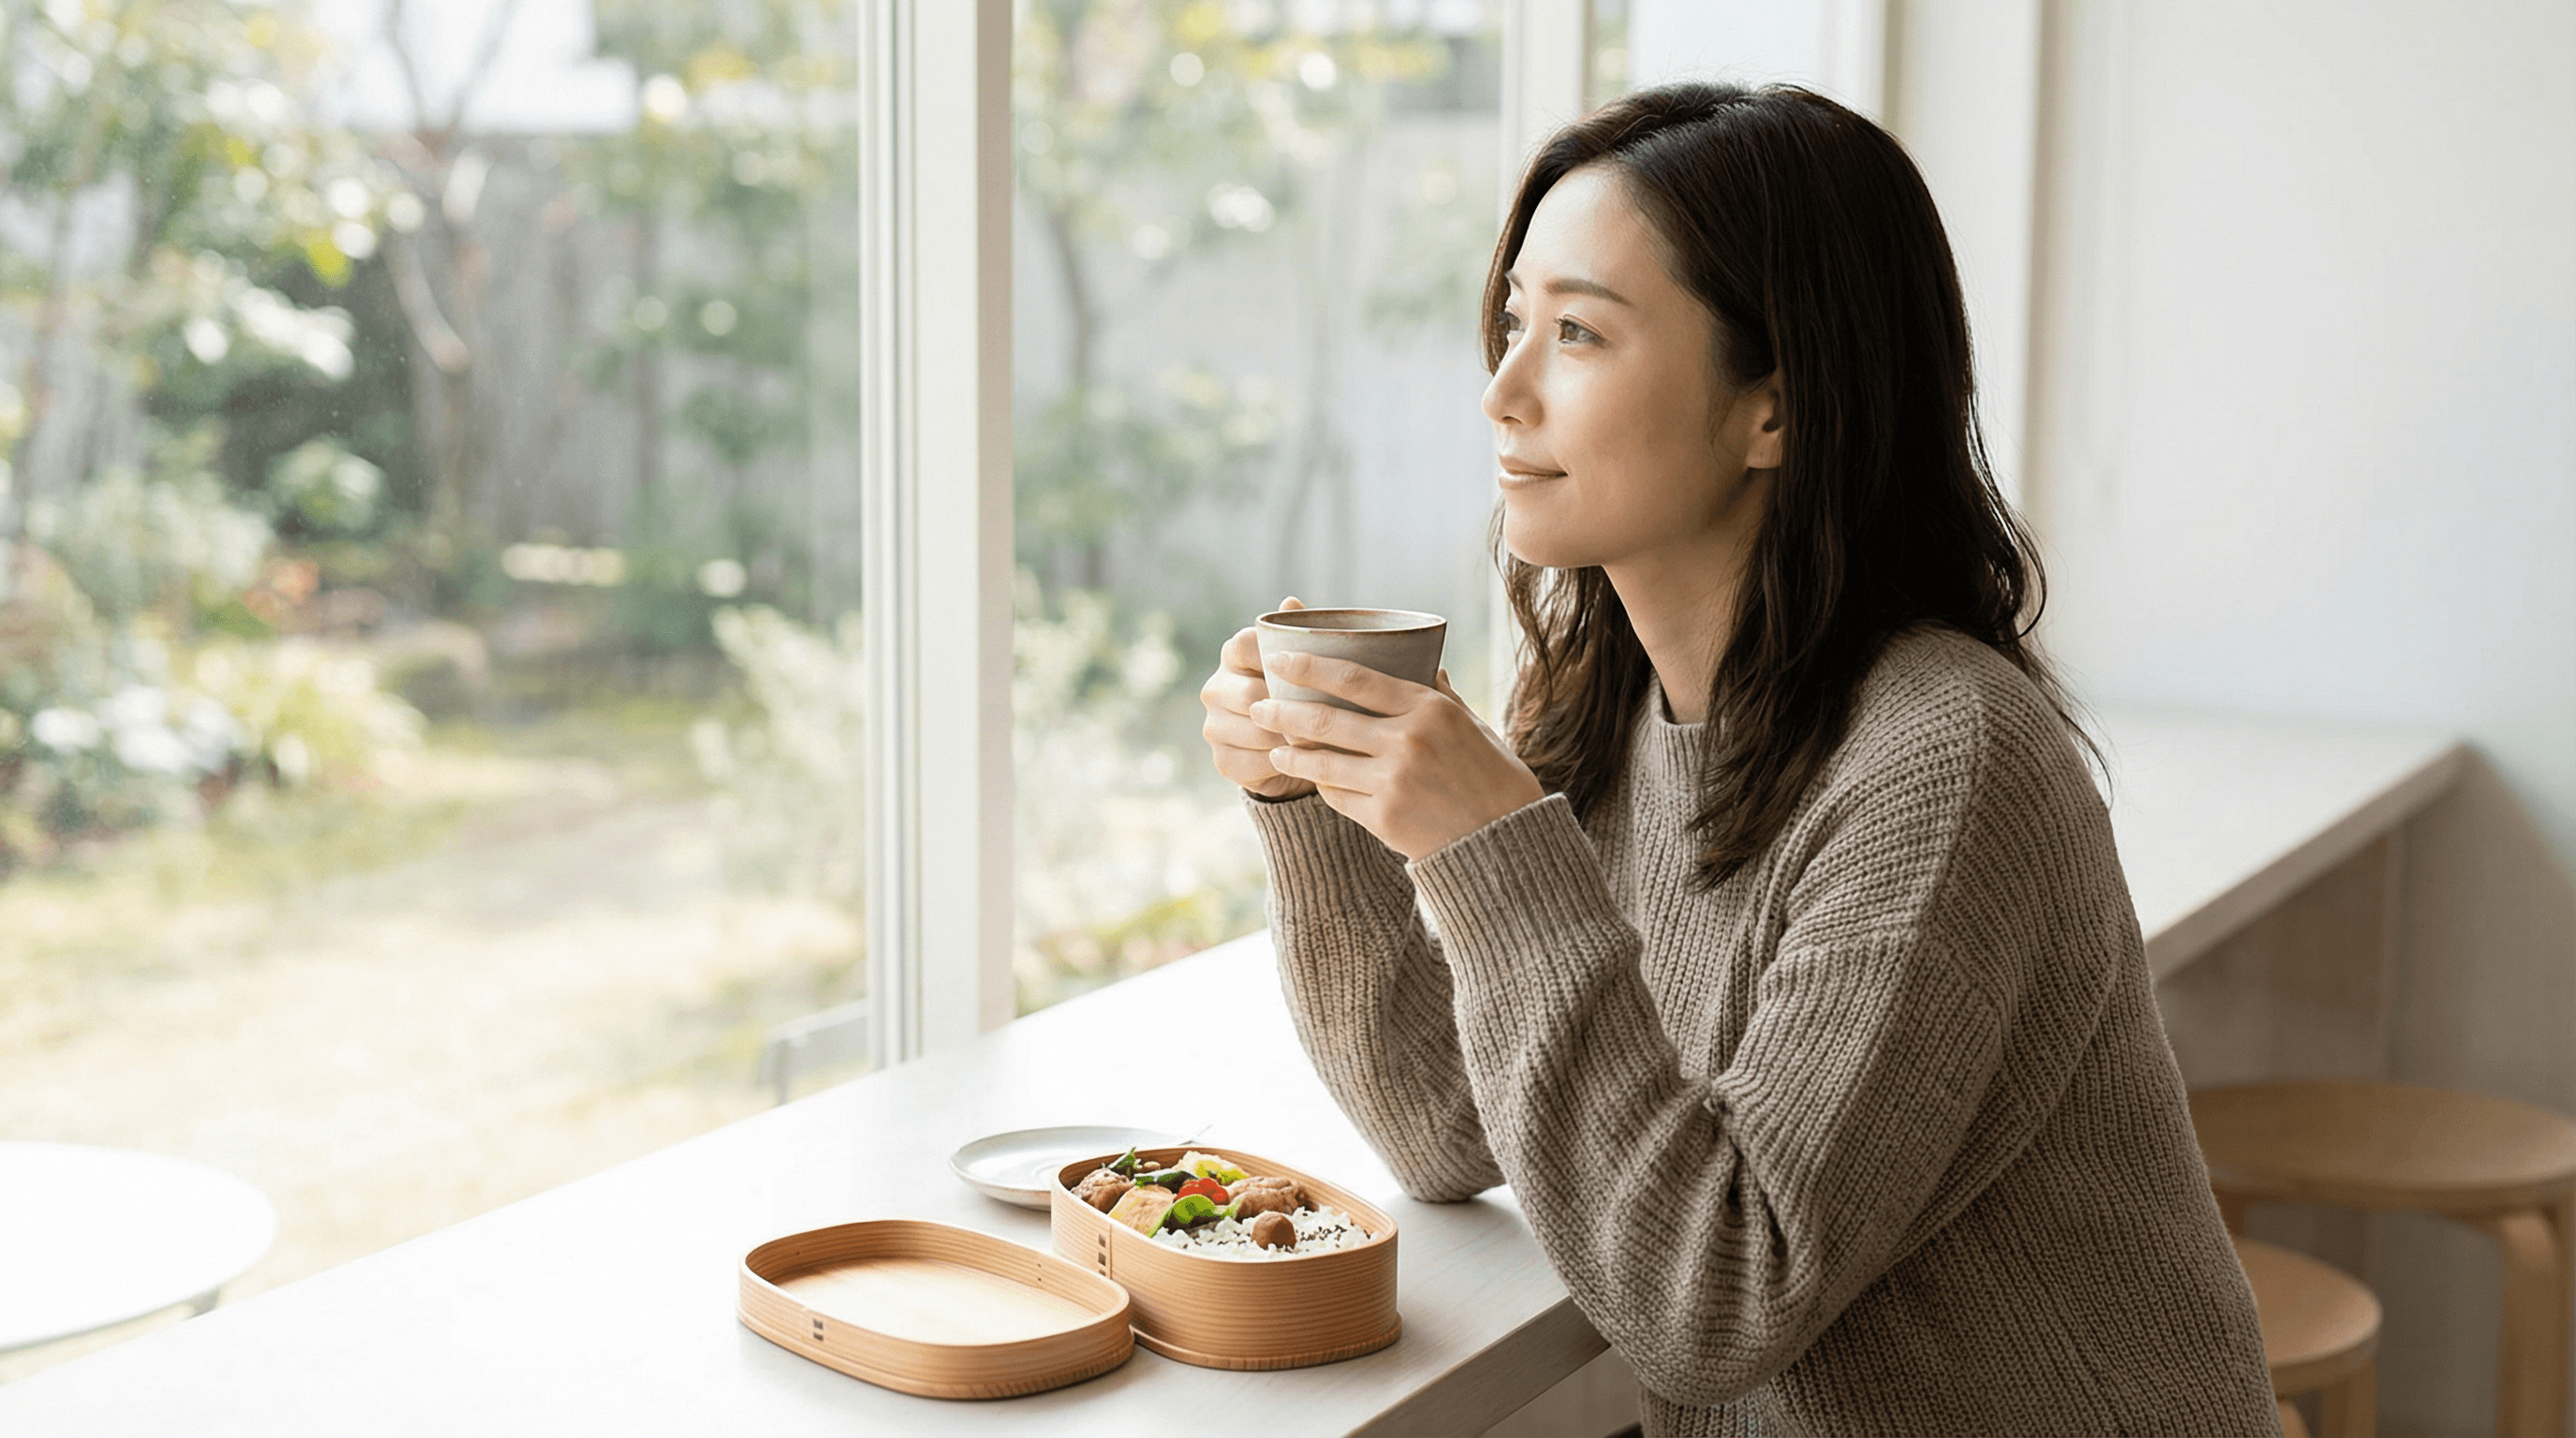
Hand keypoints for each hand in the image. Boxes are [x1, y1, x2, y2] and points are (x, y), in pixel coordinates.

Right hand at [1200, 596, 1318, 800]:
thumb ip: (1299, 633)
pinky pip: (1254, 763)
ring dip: (1289, 738)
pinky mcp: (1222, 760)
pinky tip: (1302, 760)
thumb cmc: (1302, 694)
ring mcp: (1214, 725)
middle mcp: (1215, 688)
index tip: (1306, 671)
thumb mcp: (1306, 665)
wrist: (1291, 749)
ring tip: (1321, 739)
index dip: (1274, 657)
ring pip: (1254, 731)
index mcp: (1233, 655)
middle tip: (1326, 713)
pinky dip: (1282, 763)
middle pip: (1250, 694)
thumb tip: (1290, 601)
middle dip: (1289, 706)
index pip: (1244, 645)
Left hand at [1249, 652, 1545, 860]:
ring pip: (1323, 762)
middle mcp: (1407, 740)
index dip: (1310, 667)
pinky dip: (1322, 785)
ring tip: (1275, 747)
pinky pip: (1337, 796)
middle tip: (1258, 707)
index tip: (1280, 661)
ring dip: (1291, 753)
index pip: (1354, 678)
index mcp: (1428, 708)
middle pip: (1327, 719)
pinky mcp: (1384, 818)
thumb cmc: (1493, 777)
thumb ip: (1440, 695)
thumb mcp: (1473, 724)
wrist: (1505, 841)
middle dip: (1283, 711)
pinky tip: (1311, 779)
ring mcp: (1393, 781)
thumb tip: (1421, 662)